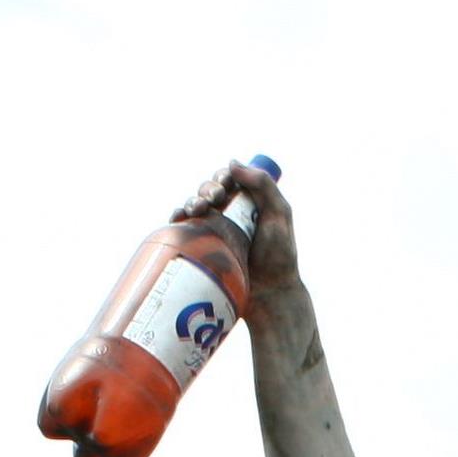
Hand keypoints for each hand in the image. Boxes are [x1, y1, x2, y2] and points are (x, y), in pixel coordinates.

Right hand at [184, 157, 296, 306]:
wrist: (268, 293)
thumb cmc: (279, 256)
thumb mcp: (279, 214)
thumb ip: (263, 185)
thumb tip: (232, 163)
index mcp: (248, 202)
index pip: (229, 179)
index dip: (223, 176)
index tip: (225, 184)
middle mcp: (230, 214)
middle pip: (209, 190)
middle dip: (207, 189)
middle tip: (214, 200)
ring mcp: (215, 230)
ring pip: (195, 205)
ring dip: (192, 201)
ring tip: (197, 210)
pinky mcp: (203, 246)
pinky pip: (185, 227)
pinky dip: (178, 217)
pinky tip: (178, 218)